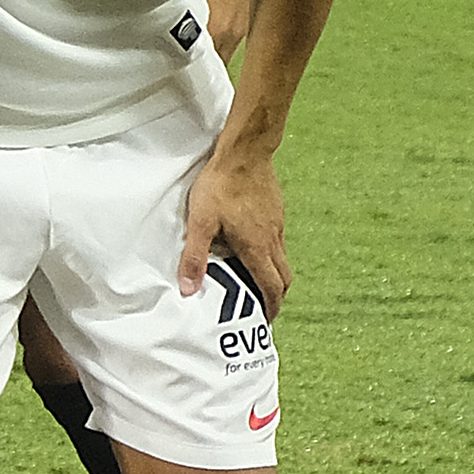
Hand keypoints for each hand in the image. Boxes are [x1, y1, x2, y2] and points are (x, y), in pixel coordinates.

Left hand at [178, 147, 289, 305]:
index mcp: (257, 248)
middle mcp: (273, 239)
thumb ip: (194, 257)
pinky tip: (252, 247)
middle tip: (262, 306)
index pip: (271, 287)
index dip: (270, 307)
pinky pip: (278, 241)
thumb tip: (189, 290)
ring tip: (254, 281)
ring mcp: (277, 224)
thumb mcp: (200, 223)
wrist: (245, 152)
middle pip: (283, 277)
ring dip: (273, 275)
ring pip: (282, 259)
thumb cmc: (220, 186)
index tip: (265, 320)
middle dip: (275, 296)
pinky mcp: (276, 211)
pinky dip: (271, 254)